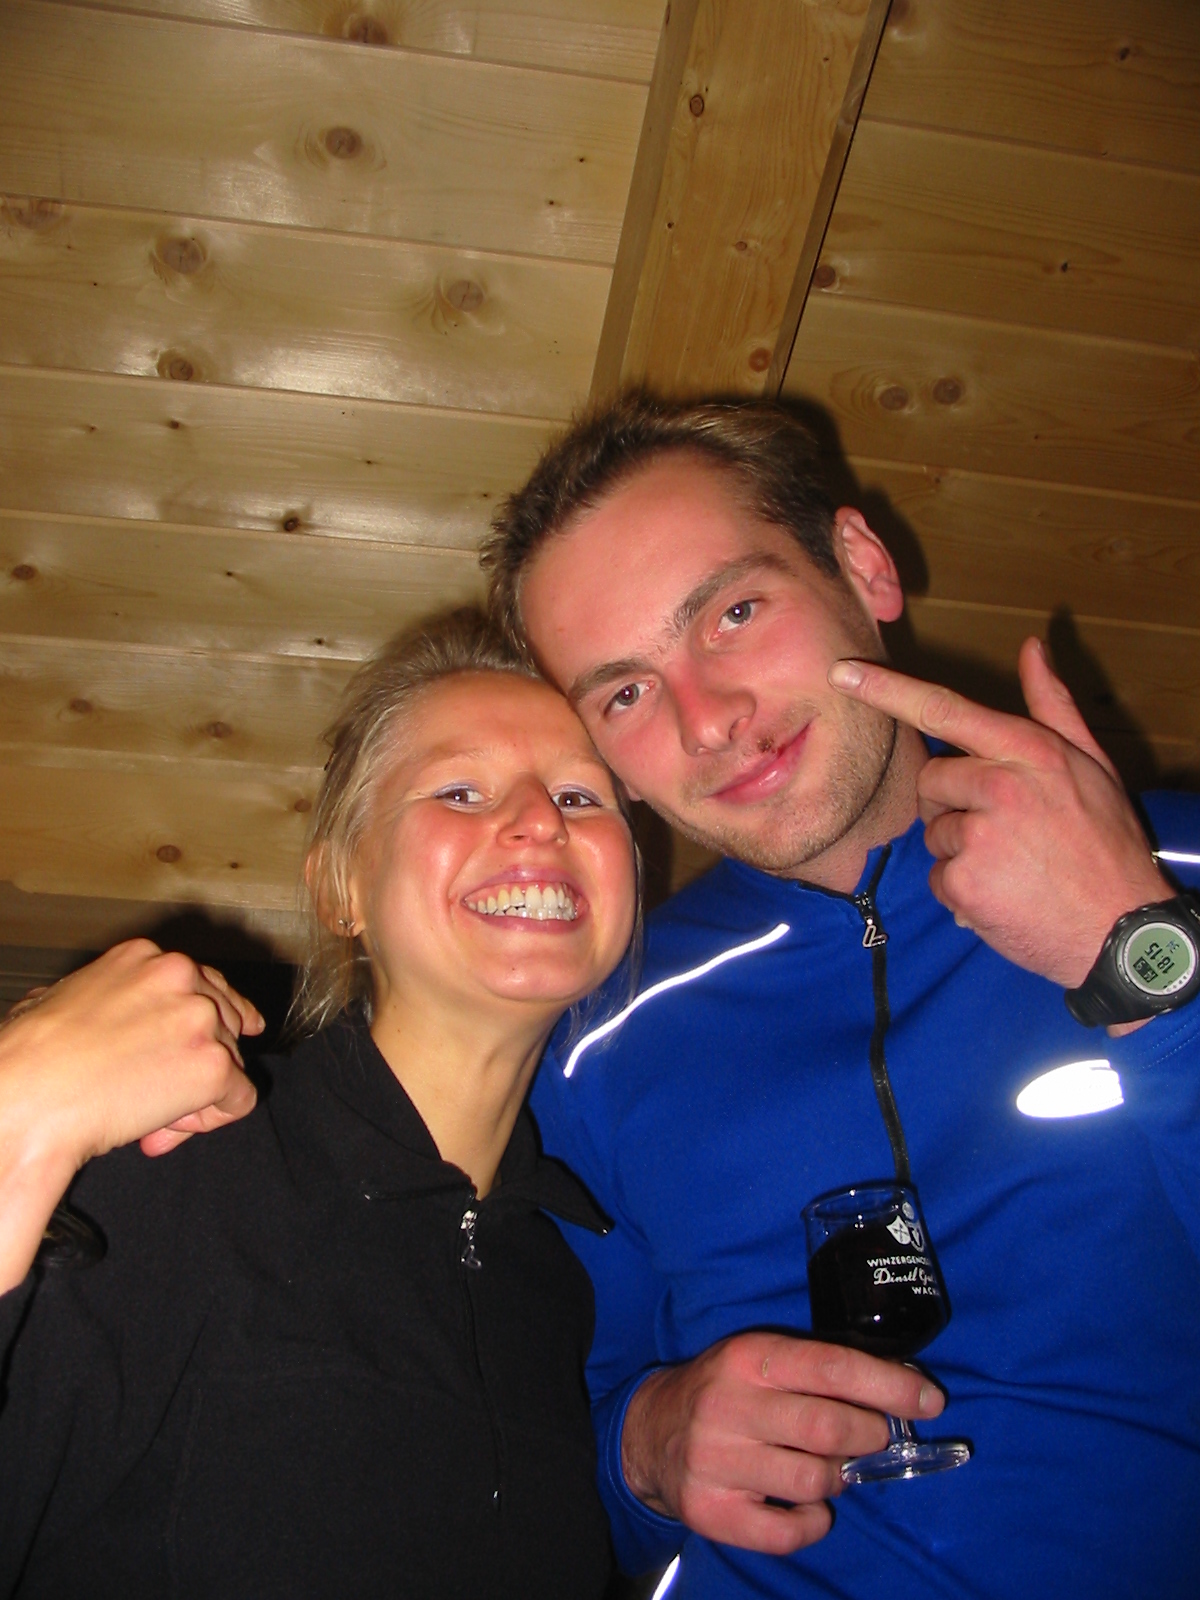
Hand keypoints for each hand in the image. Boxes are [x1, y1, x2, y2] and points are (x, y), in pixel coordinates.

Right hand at [0, 940, 262, 1289]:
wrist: (28, 1100)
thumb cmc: (27, 1060)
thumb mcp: (59, 998)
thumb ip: (101, 997)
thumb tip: (104, 1015)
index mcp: (143, 956)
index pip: (202, 983)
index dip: (203, 1022)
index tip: (211, 1039)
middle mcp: (180, 976)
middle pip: (224, 1022)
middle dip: (196, 1061)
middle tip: (158, 1095)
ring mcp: (201, 1019)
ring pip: (232, 1062)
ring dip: (196, 1095)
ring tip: (145, 1116)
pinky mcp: (215, 1065)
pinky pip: (240, 1099)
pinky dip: (211, 1120)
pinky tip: (164, 1128)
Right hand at [620, 1331, 942, 1552]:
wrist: (650, 1431)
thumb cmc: (725, 1390)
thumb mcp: (761, 1359)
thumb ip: (819, 1369)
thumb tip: (903, 1386)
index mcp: (748, 1358)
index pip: (832, 1367)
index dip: (890, 1384)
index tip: (930, 1400)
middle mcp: (729, 1406)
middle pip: (828, 1427)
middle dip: (871, 1433)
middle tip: (875, 1435)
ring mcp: (717, 1462)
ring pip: (813, 1481)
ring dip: (838, 1476)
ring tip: (828, 1467)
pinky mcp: (711, 1512)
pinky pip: (788, 1533)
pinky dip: (813, 1523)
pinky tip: (806, 1505)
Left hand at [828, 638, 1170, 988]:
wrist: (1123, 930)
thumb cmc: (1107, 843)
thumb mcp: (1092, 764)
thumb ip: (1053, 705)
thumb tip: (1032, 647)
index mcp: (1030, 750)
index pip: (944, 710)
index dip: (887, 689)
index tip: (843, 671)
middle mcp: (1001, 785)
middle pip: (930, 780)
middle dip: (953, 803)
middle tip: (1003, 829)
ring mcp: (980, 834)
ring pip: (934, 832)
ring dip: (960, 851)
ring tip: (1011, 867)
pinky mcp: (964, 880)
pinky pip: (938, 877)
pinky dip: (961, 891)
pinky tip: (1002, 896)